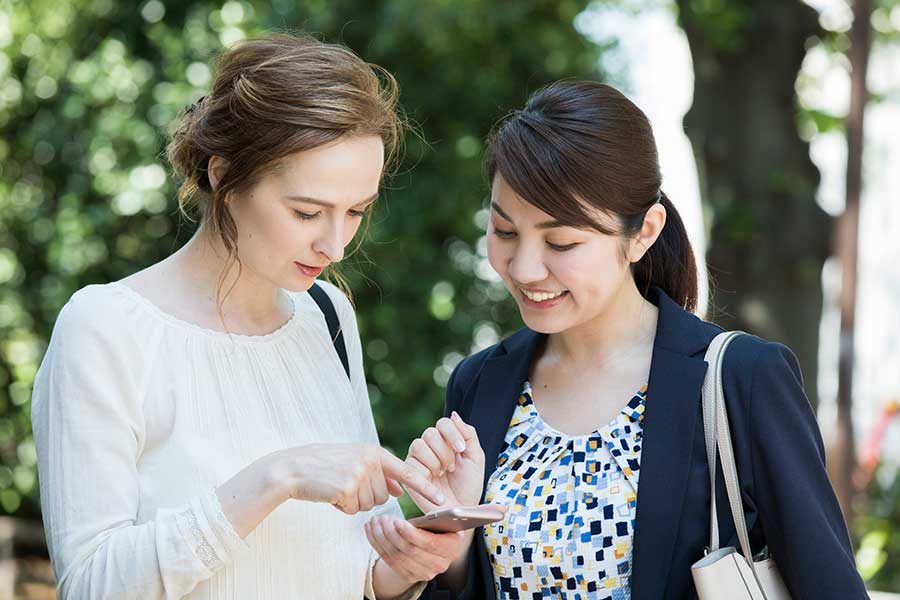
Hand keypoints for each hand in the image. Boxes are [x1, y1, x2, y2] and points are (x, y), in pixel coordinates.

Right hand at [271, 443, 444, 513]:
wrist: (293, 468)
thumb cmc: (325, 466)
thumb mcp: (355, 461)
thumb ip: (379, 473)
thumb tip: (399, 489)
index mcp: (374, 452)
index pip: (406, 472)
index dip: (425, 487)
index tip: (442, 500)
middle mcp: (370, 461)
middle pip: (383, 496)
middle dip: (365, 496)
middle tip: (345, 483)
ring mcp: (358, 474)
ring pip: (370, 504)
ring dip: (354, 501)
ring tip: (337, 486)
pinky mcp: (346, 488)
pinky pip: (354, 509)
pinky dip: (343, 506)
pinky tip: (330, 493)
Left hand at [366, 515, 465, 584]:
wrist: (434, 546)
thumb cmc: (439, 526)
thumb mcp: (443, 519)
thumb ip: (438, 516)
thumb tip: (436, 511)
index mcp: (452, 548)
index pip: (428, 543)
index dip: (410, 533)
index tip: (396, 521)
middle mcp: (439, 564)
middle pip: (409, 550)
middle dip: (392, 533)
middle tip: (381, 518)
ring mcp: (423, 573)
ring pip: (396, 556)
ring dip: (381, 537)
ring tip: (375, 521)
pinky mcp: (408, 576)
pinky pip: (388, 560)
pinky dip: (377, 544)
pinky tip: (370, 530)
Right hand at [405, 412, 484, 512]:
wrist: (461, 511)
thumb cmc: (468, 486)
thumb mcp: (475, 458)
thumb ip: (468, 434)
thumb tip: (454, 414)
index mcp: (446, 441)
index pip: (443, 423)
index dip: (452, 433)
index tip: (461, 449)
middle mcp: (430, 448)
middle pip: (430, 433)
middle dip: (444, 450)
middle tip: (452, 467)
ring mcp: (417, 460)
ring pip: (418, 444)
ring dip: (435, 461)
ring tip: (442, 474)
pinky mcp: (409, 474)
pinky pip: (412, 463)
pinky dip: (427, 472)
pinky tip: (434, 482)